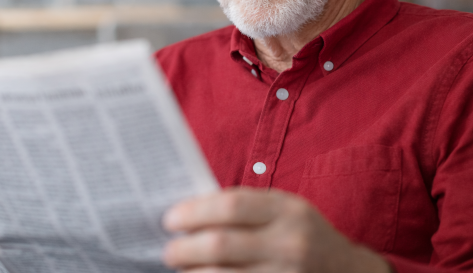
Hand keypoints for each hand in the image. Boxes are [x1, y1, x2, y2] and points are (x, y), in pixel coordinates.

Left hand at [162, 187, 390, 272]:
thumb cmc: (303, 234)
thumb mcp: (284, 208)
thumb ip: (245, 206)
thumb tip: (189, 211)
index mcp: (287, 210)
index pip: (230, 206)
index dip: (194, 212)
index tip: (170, 219)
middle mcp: (289, 244)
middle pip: (220, 245)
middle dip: (184, 248)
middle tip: (169, 250)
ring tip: (182, 269)